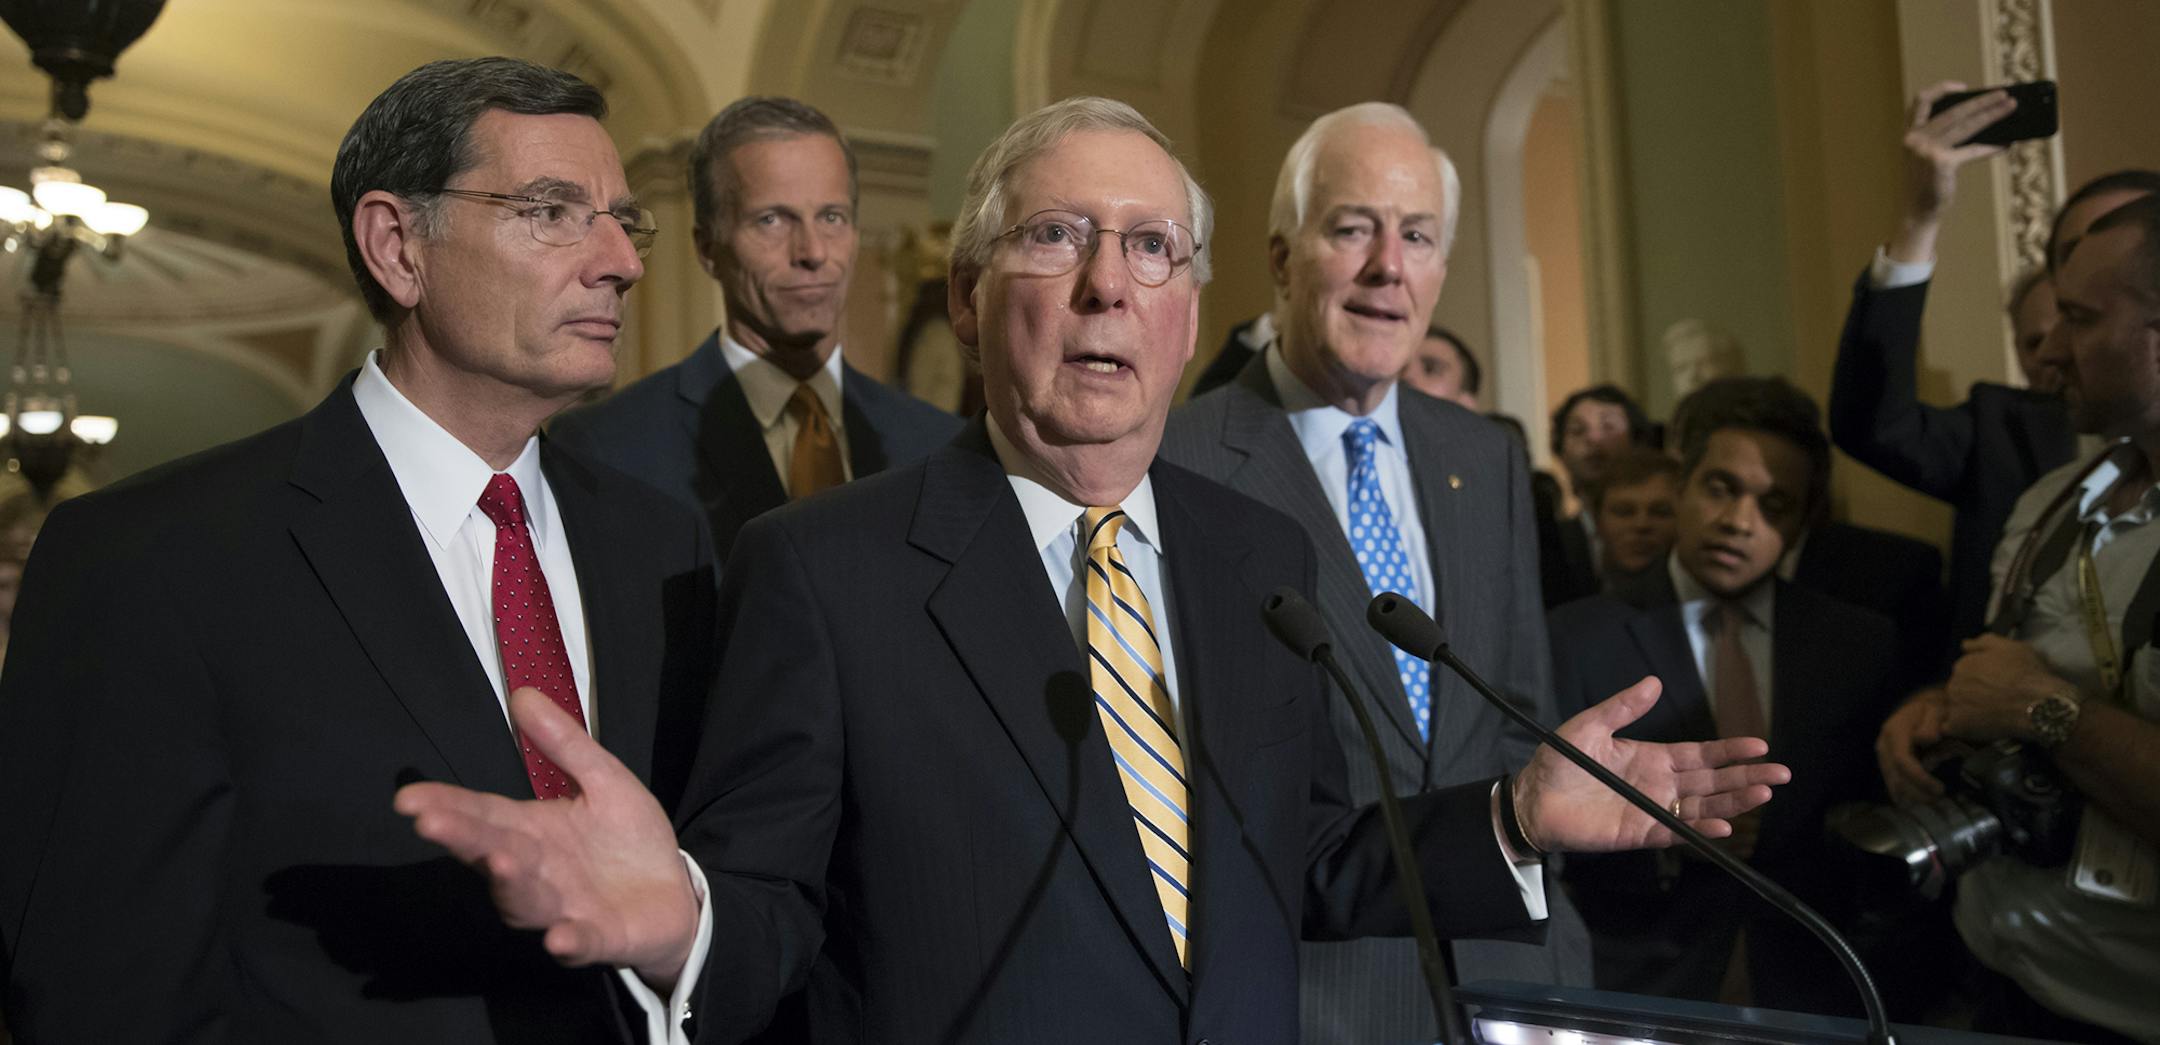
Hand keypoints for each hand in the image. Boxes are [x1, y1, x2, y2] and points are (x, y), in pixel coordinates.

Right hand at [394, 688, 697, 989]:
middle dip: (463, 839)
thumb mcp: (603, 779)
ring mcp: (564, 908)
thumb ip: (565, 744)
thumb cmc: (627, 839)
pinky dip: (568, 941)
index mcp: (532, 832)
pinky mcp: (599, 938)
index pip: (482, 814)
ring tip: (497, 860)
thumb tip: (523, 693)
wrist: (676, 894)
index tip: (409, 797)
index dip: (446, 805)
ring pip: (526, 899)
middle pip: (492, 853)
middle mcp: (536, 872)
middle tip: (431, 823)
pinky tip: (558, 938)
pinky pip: (580, 943)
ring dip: (510, 882)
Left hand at [1514, 676, 1789, 852]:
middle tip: (1781, 774)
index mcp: (1652, 757)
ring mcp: (1652, 810)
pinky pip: (1676, 832)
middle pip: (1712, 781)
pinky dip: (1700, 829)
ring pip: (1703, 806)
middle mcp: (1659, 784)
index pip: (1701, 754)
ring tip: (1763, 793)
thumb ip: (1623, 706)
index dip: (1730, 751)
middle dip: (1747, 776)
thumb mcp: (1590, 725)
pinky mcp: (1639, 833)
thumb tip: (1654, 682)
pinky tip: (1724, 825)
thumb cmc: (1558, 761)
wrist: (1531, 797)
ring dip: (1733, 802)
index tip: (1761, 746)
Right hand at [1876, 688, 1948, 804]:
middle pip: (1894, 776)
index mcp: (1895, 731)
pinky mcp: (1887, 760)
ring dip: (1911, 795)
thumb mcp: (1936, 710)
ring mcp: (1883, 753)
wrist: (1922, 704)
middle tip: (1939, 800)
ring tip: (1932, 801)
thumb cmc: (1933, 708)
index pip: (1902, 761)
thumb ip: (1931, 723)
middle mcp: (1884, 744)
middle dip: (1916, 792)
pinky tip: (1914, 801)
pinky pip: (1892, 780)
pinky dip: (1903, 793)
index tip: (1940, 789)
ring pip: (1891, 781)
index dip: (1919, 778)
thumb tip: (1924, 739)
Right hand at [1887, 81, 2014, 262]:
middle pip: (1954, 110)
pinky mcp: (1941, 163)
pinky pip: (1973, 149)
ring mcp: (1927, 150)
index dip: (1942, 89)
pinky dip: (1992, 146)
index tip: (1963, 87)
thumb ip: (1942, 136)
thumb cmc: (1927, 181)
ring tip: (2011, 108)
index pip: (1920, 101)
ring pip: (1966, 125)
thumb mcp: (1927, 154)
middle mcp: (1915, 138)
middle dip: (1982, 101)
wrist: (1919, 210)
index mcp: (1910, 133)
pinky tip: (2007, 144)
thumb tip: (1982, 118)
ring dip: (1992, 114)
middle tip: (2004, 95)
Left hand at [1942, 634, 2063, 742]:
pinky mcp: (1958, 727)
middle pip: (1958, 690)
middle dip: (1972, 695)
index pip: (1963, 672)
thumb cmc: (2028, 675)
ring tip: (1990, 716)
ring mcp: (1954, 706)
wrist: (2038, 704)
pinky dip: (1961, 729)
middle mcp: (1954, 684)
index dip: (1980, 680)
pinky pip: (1950, 729)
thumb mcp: (2010, 647)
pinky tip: (1978, 728)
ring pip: (1953, 709)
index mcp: (1963, 665)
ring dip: (1966, 712)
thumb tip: (1965, 644)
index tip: (1994, 686)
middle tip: (1995, 702)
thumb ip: (1984, 643)